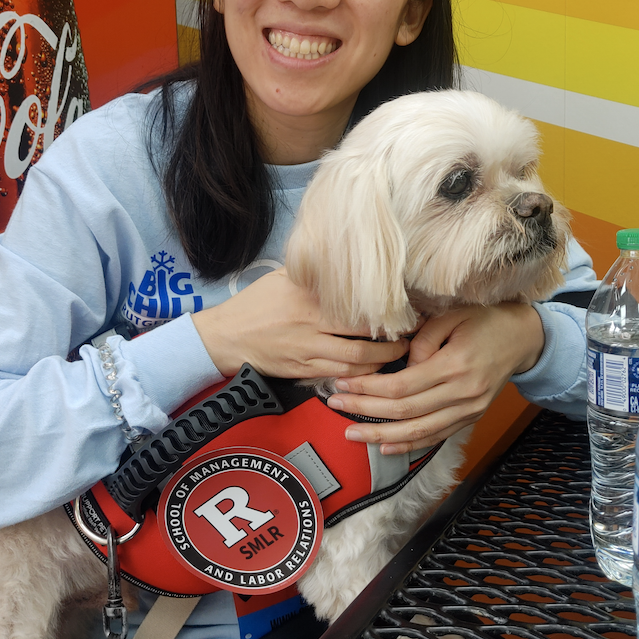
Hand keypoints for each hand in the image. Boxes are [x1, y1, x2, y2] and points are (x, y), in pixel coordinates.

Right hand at [191, 268, 407, 379]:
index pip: (357, 304)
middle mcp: (311, 325)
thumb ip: (314, 276)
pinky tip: (373, 370)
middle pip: (363, 335)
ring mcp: (308, 350)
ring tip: (399, 355)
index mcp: (309, 299)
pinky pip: (339, 374)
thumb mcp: (283, 279)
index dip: (386, 309)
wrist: (225, 338)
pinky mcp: (303, 370)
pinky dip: (360, 374)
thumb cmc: (254, 305)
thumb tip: (344, 263)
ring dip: (381, 361)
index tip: (406, 308)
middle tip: (412, 335)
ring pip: (355, 360)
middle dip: (393, 339)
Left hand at [324, 303, 545, 454]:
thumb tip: (399, 362)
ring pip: (419, 432)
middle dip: (365, 412)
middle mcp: (463, 393)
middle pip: (405, 412)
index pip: (401, 386)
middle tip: (335, 406)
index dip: (368, 389)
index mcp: (455, 365)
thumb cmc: (483, 320)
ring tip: (352, 434)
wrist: (522, 338)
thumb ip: (422, 339)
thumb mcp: (451, 316)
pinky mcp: (471, 418)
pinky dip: (410, 445)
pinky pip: (436, 437)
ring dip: (382, 436)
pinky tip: (385, 448)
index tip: (343, 385)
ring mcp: (469, 410)